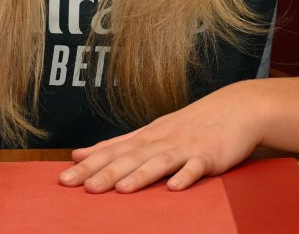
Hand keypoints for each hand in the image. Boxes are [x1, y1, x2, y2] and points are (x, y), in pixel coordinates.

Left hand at [60, 81, 266, 192]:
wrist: (235, 109)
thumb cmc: (191, 124)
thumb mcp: (151, 131)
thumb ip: (117, 145)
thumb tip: (78, 154)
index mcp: (146, 137)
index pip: (111, 152)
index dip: (87, 165)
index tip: (63, 179)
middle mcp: (161, 140)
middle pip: (129, 158)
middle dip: (104, 173)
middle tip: (80, 187)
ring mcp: (185, 147)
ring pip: (159, 162)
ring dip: (140, 175)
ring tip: (121, 189)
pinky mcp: (210, 155)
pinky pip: (196, 167)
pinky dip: (186, 176)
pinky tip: (175, 187)